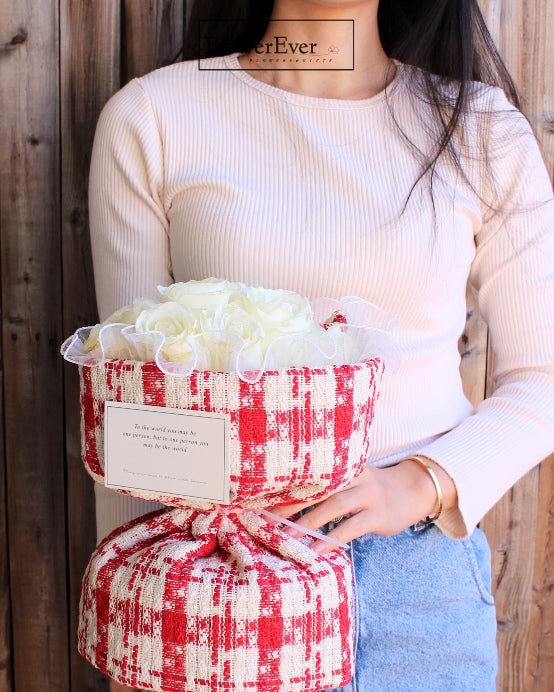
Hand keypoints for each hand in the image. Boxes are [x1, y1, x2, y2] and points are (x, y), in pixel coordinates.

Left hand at [268, 458, 457, 553]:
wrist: (412, 491)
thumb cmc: (369, 489)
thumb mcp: (349, 479)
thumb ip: (324, 485)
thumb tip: (284, 503)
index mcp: (342, 462)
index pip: (310, 471)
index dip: (286, 484)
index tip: (261, 497)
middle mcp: (354, 473)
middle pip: (318, 486)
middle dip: (290, 503)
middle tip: (266, 519)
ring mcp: (368, 493)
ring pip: (334, 505)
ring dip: (308, 522)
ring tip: (286, 538)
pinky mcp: (378, 514)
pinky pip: (352, 527)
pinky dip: (332, 539)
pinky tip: (317, 551)